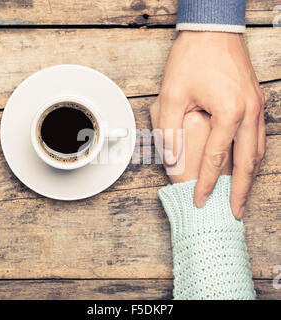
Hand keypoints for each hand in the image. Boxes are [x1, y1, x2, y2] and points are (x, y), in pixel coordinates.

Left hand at [150, 31, 265, 218]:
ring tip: (240, 196)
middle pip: (248, 163)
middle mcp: (250, 112)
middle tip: (234, 212)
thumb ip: (169, 130)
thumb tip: (171, 159)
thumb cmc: (193, 57)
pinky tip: (245, 167)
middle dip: (240, 191)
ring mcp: (257, 107)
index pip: (216, 159)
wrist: (212, 29)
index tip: (199, 199)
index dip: (206, 183)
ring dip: (249, 177)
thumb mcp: (172, 95)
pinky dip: (252, 158)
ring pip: (258, 152)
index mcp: (229, 111)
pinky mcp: (256, 103)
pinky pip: (258, 138)